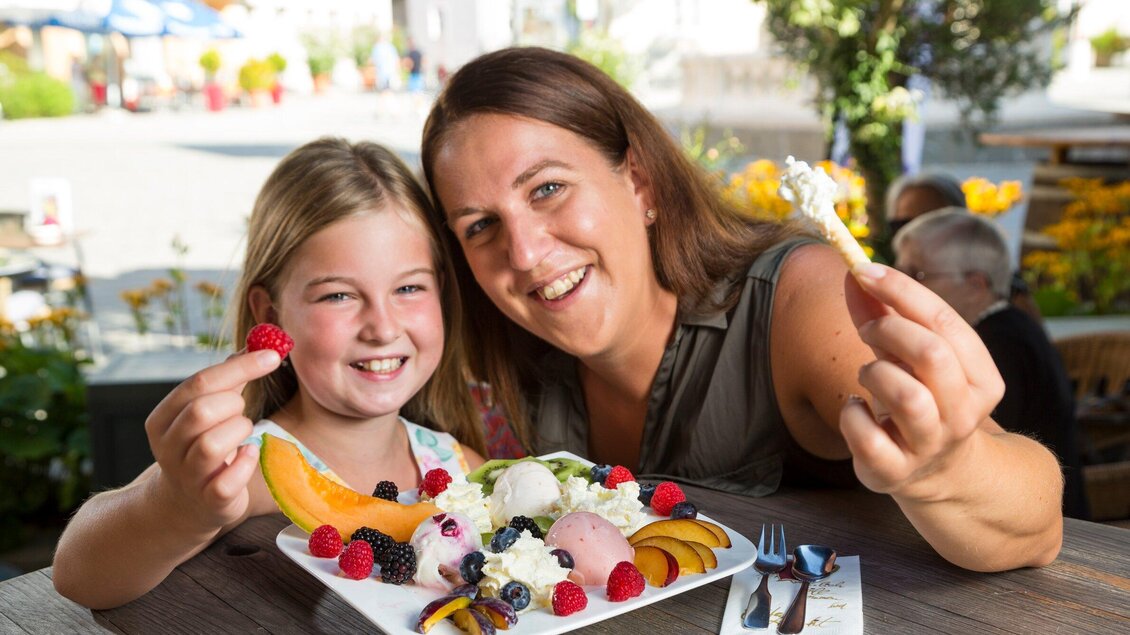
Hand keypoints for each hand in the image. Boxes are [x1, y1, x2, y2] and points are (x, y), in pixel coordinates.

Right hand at [144, 350, 280, 530]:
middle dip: (234, 404)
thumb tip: (257, 346)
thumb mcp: (208, 413)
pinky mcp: (209, 500)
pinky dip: (245, 463)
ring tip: (243, 436)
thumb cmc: (204, 447)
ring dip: (240, 432)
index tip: (274, 354)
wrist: (187, 505)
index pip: (198, 382)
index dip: (240, 366)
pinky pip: (227, 480)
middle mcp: (167, 447)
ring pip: (211, 444)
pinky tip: (248, 456)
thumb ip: (228, 381)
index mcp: (163, 418)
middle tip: (242, 411)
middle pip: (202, 411)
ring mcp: (186, 475)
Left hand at [839, 263, 1004, 500]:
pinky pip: (867, 437)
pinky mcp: (896, 472)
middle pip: (931, 354)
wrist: (935, 473)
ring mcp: (931, 445)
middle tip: (868, 330)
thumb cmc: (920, 397)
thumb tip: (854, 272)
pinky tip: (855, 408)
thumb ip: (882, 314)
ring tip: (867, 374)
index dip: (900, 290)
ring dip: (873, 372)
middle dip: (888, 329)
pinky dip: (851, 414)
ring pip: (907, 396)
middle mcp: (964, 414)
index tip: (862, 270)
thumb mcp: (909, 355)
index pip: (945, 321)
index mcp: (982, 379)